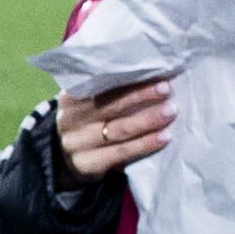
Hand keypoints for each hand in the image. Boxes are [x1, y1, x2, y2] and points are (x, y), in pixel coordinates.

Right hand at [52, 78, 174, 178]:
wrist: (63, 162)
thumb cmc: (86, 124)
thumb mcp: (86, 105)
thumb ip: (106, 91)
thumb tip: (147, 73)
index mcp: (70, 99)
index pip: (98, 84)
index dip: (125, 78)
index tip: (151, 69)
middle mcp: (70, 120)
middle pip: (109, 105)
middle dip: (140, 95)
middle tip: (166, 88)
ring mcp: (77, 144)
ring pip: (118, 130)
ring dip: (147, 120)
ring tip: (171, 111)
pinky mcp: (88, 164)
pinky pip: (121, 153)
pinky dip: (144, 144)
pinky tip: (163, 137)